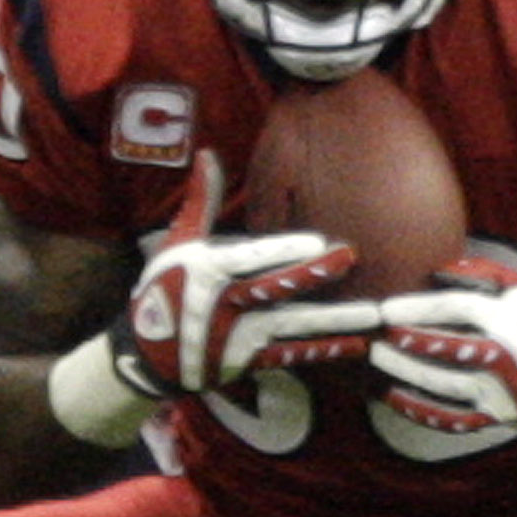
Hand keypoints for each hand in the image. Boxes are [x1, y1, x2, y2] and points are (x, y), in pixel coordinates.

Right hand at [113, 151, 374, 398]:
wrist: (145, 356)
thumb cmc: (164, 289)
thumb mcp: (177, 243)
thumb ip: (199, 200)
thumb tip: (208, 154)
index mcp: (207, 271)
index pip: (250, 257)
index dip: (282, 250)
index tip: (317, 241)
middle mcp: (223, 304)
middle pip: (273, 289)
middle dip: (312, 276)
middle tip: (352, 259)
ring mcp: (237, 338)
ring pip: (291, 326)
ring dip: (332, 321)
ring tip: (371, 314)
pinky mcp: (249, 362)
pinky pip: (292, 356)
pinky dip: (324, 351)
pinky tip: (357, 345)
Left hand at [367, 256, 516, 460]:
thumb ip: (484, 275)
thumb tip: (438, 270)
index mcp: (509, 319)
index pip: (456, 309)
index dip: (417, 309)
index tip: (385, 309)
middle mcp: (505, 356)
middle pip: (446, 348)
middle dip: (407, 341)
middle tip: (375, 335)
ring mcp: (499, 392)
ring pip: (443, 384)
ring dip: (405, 373)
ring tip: (378, 361)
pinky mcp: (495, 418)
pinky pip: (451, 417)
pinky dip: (419, 409)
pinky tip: (394, 397)